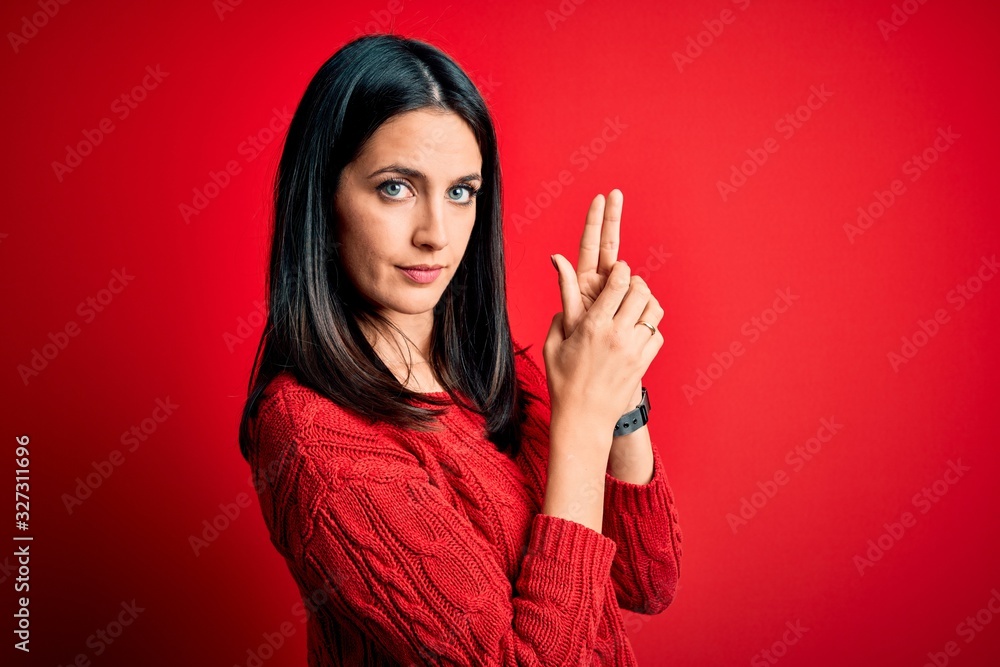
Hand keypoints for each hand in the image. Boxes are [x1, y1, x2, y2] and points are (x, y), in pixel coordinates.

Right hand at [551, 189, 661, 412]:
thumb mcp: (555, 341)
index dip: (622, 270)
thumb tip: (558, 262)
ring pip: (654, 312)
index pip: (618, 284)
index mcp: (593, 326)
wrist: (583, 419)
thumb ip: (562, 302)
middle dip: (637, 282)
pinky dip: (651, 326)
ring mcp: (634, 350)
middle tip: (630, 284)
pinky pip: (657, 334)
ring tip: (636, 304)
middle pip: (641, 292)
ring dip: (647, 302)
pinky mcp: (644, 363)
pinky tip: (638, 328)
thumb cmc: (563, 381)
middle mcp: (617, 335)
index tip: (619, 269)